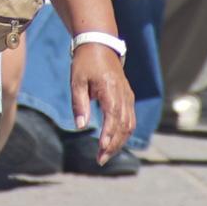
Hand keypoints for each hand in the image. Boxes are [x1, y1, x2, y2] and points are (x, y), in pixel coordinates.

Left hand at [67, 36, 132, 159]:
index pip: (113, 119)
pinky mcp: (128, 97)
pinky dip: (124, 133)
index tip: (100, 151)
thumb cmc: (85, 63)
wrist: (99, 45)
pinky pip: (130, 119)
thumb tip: (80, 126)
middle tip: (100, 160)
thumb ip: (79, 104)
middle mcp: (123, 95)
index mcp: (110, 90)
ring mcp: (128, 96)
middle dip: (113, 146)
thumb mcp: (76, 82)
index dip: (108, 137)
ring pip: (129, 125)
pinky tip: (114, 143)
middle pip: (123, 126)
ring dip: (119, 142)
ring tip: (105, 155)